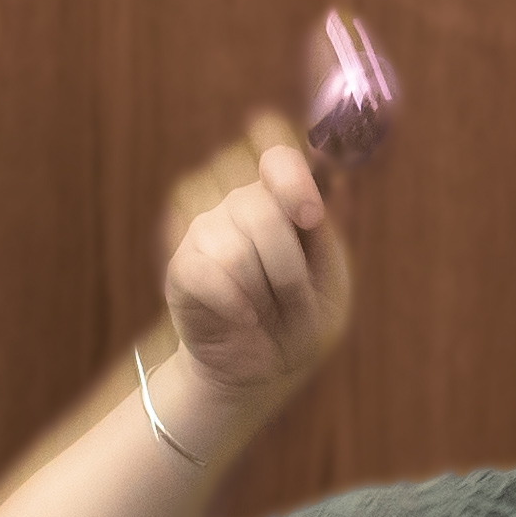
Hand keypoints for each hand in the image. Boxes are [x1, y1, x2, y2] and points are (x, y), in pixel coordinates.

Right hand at [159, 122, 354, 427]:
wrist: (265, 369)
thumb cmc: (300, 318)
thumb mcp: (330, 276)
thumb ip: (325, 227)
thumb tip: (333, 174)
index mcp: (278, 193)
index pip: (273, 147)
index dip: (290, 175)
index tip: (310, 217)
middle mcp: (237, 201)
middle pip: (262, 204)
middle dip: (290, 265)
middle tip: (294, 294)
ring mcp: (204, 229)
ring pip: (238, 248)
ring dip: (267, 293)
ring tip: (266, 310)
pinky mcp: (182, 266)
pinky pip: (212, 274)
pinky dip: (240, 306)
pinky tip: (245, 318)